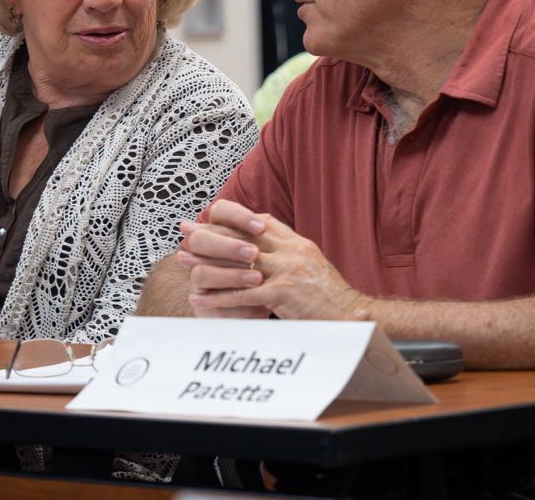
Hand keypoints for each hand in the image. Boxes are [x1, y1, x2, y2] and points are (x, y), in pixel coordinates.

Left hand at [178, 199, 371, 320]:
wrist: (350, 315)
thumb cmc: (327, 294)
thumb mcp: (309, 262)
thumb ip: (286, 252)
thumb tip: (261, 246)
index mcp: (296, 241)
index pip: (258, 221)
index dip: (232, 219)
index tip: (208, 218)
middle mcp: (290, 250)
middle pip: (242, 237)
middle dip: (211, 236)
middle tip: (185, 234)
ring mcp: (287, 270)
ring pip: (238, 263)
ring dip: (207, 264)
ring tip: (184, 264)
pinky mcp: (284, 293)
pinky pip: (243, 295)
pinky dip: (219, 297)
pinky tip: (201, 299)